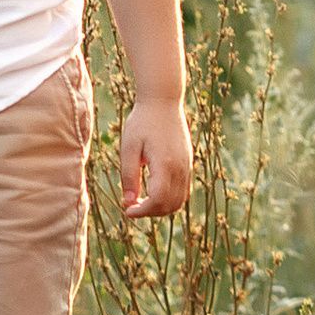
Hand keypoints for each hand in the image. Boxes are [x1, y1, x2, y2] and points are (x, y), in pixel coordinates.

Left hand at [118, 98, 193, 217]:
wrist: (163, 102)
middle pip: (170, 205)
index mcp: (166, 165)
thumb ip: (129, 175)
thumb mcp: (129, 147)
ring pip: (179, 201)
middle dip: (150, 212)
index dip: (143, 211)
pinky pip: (183, 191)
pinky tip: (152, 192)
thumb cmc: (142, 122)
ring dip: (160, 207)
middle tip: (131, 207)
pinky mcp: (188, 164)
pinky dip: (169, 199)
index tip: (127, 211)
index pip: (158, 200)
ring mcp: (187, 167)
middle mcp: (181, 169)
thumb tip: (128, 201)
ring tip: (140, 201)